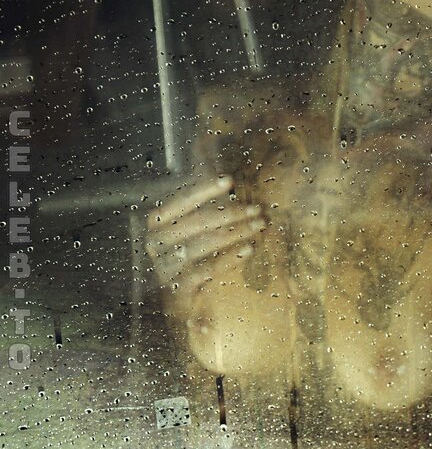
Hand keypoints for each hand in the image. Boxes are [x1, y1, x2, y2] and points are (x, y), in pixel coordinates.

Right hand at [145, 175, 267, 299]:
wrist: (180, 305)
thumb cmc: (189, 255)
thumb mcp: (192, 225)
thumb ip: (199, 193)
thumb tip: (205, 143)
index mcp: (157, 223)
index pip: (181, 201)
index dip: (204, 190)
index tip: (229, 181)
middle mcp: (156, 243)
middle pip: (196, 223)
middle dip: (230, 213)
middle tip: (258, 209)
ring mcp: (165, 267)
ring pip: (201, 245)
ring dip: (234, 233)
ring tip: (259, 225)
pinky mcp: (178, 290)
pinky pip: (205, 270)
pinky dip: (228, 259)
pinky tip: (249, 249)